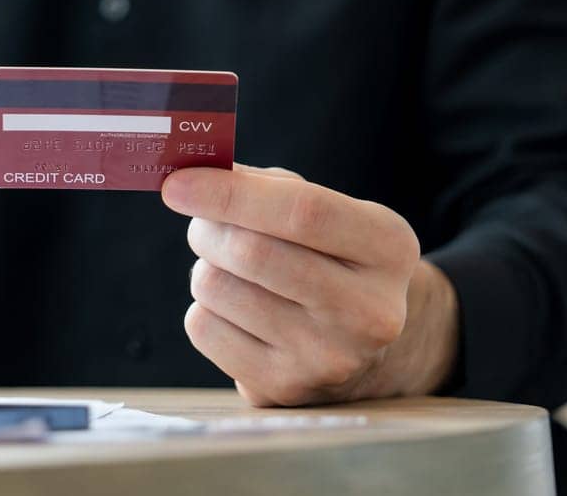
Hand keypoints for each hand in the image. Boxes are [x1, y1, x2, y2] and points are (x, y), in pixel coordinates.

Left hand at [161, 164, 458, 405]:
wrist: (364, 347)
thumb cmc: (330, 258)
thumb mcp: (329, 211)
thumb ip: (267, 186)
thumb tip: (191, 177)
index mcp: (388, 247)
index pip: (302, 212)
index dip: (231, 194)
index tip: (177, 184)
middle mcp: (369, 310)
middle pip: (252, 253)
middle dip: (207, 229)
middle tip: (202, 224)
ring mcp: (328, 358)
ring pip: (217, 288)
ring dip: (206, 268)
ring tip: (231, 271)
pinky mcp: (285, 389)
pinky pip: (204, 328)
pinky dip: (205, 309)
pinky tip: (236, 311)